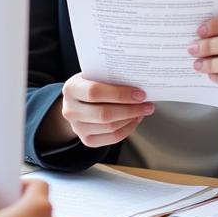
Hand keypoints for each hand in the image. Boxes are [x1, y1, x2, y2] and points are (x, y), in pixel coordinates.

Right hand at [40, 72, 154, 148]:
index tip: (139, 94)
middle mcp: (70, 110)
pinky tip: (134, 120)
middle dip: (130, 110)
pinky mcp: (86, 140)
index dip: (119, 94)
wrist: (76, 102)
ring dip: (131, 119)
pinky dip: (128, 129)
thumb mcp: (93, 76)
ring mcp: (77, 128)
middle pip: (104, 114)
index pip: (94, 92)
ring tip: (142, 111)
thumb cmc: (88, 85)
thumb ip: (109, 78)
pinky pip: (112, 138)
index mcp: (70, 89)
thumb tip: (138, 84)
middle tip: (147, 105)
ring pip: (110, 128)